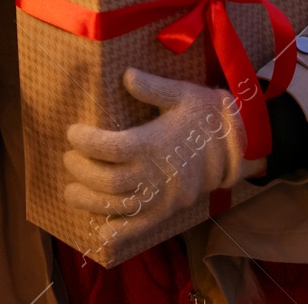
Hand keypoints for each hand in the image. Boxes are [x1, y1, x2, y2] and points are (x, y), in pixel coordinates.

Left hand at [62, 69, 262, 242]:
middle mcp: (158, 174)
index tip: (72, 132)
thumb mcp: (182, 93)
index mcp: (157, 143)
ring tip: (71, 192)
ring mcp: (165, 196)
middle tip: (69, 159)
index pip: (112, 146)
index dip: (86, 141)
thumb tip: (127, 75)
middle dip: (82, 170)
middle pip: (109, 180)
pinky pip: (142, 227)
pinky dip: (119, 232)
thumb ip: (152, 88)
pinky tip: (100, 232)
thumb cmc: (205, 114)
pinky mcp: (170, 210)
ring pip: (120, 207)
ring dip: (90, 202)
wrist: (239, 144)